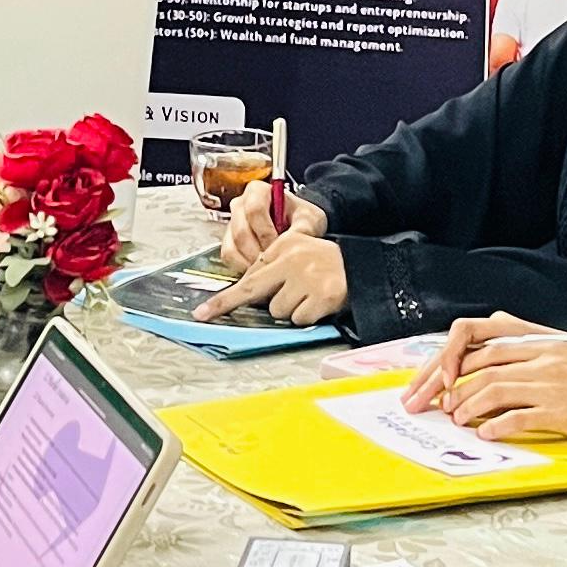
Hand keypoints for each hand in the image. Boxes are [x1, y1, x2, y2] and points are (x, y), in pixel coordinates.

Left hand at [196, 233, 347, 324]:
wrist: (363, 268)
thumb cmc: (326, 265)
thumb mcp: (298, 253)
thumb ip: (272, 268)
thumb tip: (248, 292)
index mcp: (284, 247)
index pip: (248, 274)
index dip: (224, 297)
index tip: (204, 312)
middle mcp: (293, 260)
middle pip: (255, 292)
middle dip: (230, 304)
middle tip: (206, 315)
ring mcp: (308, 278)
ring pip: (278, 310)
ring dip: (290, 310)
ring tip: (307, 297)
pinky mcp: (322, 296)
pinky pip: (299, 319)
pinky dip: (307, 316)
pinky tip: (318, 304)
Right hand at [220, 182, 326, 270]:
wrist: (296, 229)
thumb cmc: (301, 219)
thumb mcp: (310, 218)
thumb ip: (303, 226)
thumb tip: (293, 239)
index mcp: (258, 191)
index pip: (254, 209)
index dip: (266, 231)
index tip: (278, 245)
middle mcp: (240, 205)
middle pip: (241, 231)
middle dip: (259, 251)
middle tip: (275, 262)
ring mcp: (231, 224)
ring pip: (232, 247)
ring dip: (251, 262)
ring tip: (269, 268)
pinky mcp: (228, 243)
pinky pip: (229, 258)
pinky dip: (243, 268)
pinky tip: (260, 271)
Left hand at [436, 339, 566, 442]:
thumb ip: (536, 358)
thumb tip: (503, 368)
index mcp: (545, 346)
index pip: (489, 348)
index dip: (461, 365)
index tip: (446, 382)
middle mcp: (544, 360)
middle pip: (484, 368)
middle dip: (455, 387)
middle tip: (441, 403)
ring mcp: (551, 385)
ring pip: (494, 391)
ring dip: (468, 407)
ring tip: (457, 419)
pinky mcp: (559, 412)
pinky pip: (517, 417)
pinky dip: (495, 426)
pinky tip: (485, 434)